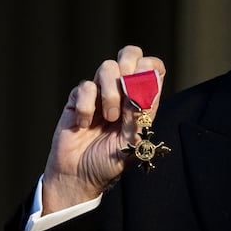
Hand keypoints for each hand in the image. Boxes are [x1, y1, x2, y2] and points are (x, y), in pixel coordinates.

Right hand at [42, 44, 165, 212]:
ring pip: (107, 67)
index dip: (150, 69)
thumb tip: (148, 83)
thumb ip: (142, 114)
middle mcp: (122, 93)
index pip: (152, 68)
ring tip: (109, 118)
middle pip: (130, 54)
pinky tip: (85, 125)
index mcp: (141, 102)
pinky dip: (87, 106)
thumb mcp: (133, 143)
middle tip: (127, 91)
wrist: (78, 177)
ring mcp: (99, 93)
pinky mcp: (78, 99)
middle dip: (129, 68)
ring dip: (110, 93)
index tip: (143, 88)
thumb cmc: (108, 164)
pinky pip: (85, 86)